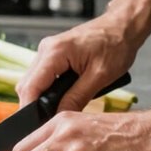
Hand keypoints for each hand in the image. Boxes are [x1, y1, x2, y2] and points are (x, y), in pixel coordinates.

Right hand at [16, 12, 143, 112]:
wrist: (123, 26)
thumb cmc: (116, 44)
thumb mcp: (99, 77)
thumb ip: (77, 98)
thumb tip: (59, 116)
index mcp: (55, 52)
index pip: (30, 86)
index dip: (30, 108)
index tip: (36, 124)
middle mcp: (46, 49)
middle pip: (27, 85)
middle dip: (34, 104)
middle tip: (49, 121)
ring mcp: (48, 50)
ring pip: (32, 81)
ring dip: (41, 97)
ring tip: (56, 109)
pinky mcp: (53, 53)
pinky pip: (41, 75)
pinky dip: (47, 89)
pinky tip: (59, 97)